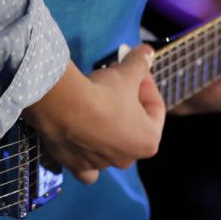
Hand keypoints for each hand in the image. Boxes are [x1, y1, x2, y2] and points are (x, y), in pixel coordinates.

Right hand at [21, 45, 164, 183]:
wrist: (65, 108)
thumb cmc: (105, 94)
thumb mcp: (127, 74)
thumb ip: (141, 63)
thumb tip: (149, 51)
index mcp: (149, 141)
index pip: (156, 108)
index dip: (146, 83)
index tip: (134, 68)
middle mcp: (128, 160)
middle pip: (132, 126)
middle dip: (126, 102)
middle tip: (114, 81)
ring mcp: (102, 165)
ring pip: (110, 147)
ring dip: (107, 128)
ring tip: (95, 105)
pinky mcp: (77, 167)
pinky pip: (85, 168)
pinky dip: (85, 159)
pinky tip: (82, 147)